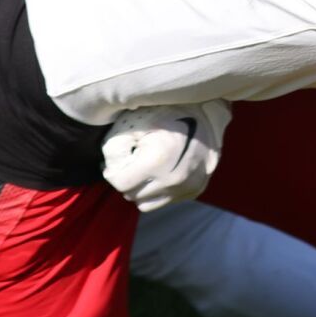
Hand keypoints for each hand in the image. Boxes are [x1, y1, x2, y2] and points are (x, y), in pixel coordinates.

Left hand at [101, 101, 231, 211]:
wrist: (204, 113)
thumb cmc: (164, 114)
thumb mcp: (132, 124)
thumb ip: (113, 149)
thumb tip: (111, 170)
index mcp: (157, 161)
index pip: (120, 183)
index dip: (113, 171)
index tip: (119, 159)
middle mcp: (174, 179)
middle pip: (132, 195)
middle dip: (128, 179)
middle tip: (133, 161)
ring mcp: (187, 187)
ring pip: (147, 203)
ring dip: (142, 189)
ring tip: (147, 169)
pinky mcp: (196, 190)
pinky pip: (166, 200)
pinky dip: (159, 190)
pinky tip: (163, 171)